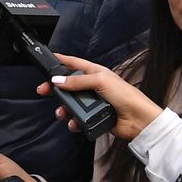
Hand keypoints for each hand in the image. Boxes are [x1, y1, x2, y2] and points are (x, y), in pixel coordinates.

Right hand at [38, 53, 163, 140]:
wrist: (138, 119)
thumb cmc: (126, 96)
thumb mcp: (100, 81)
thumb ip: (77, 81)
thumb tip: (58, 80)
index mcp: (96, 73)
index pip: (74, 63)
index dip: (61, 60)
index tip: (49, 59)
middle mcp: (93, 86)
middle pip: (68, 85)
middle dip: (55, 88)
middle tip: (43, 90)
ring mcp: (93, 102)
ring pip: (70, 104)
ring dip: (63, 108)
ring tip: (62, 112)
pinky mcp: (93, 116)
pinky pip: (77, 119)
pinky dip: (73, 121)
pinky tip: (74, 122)